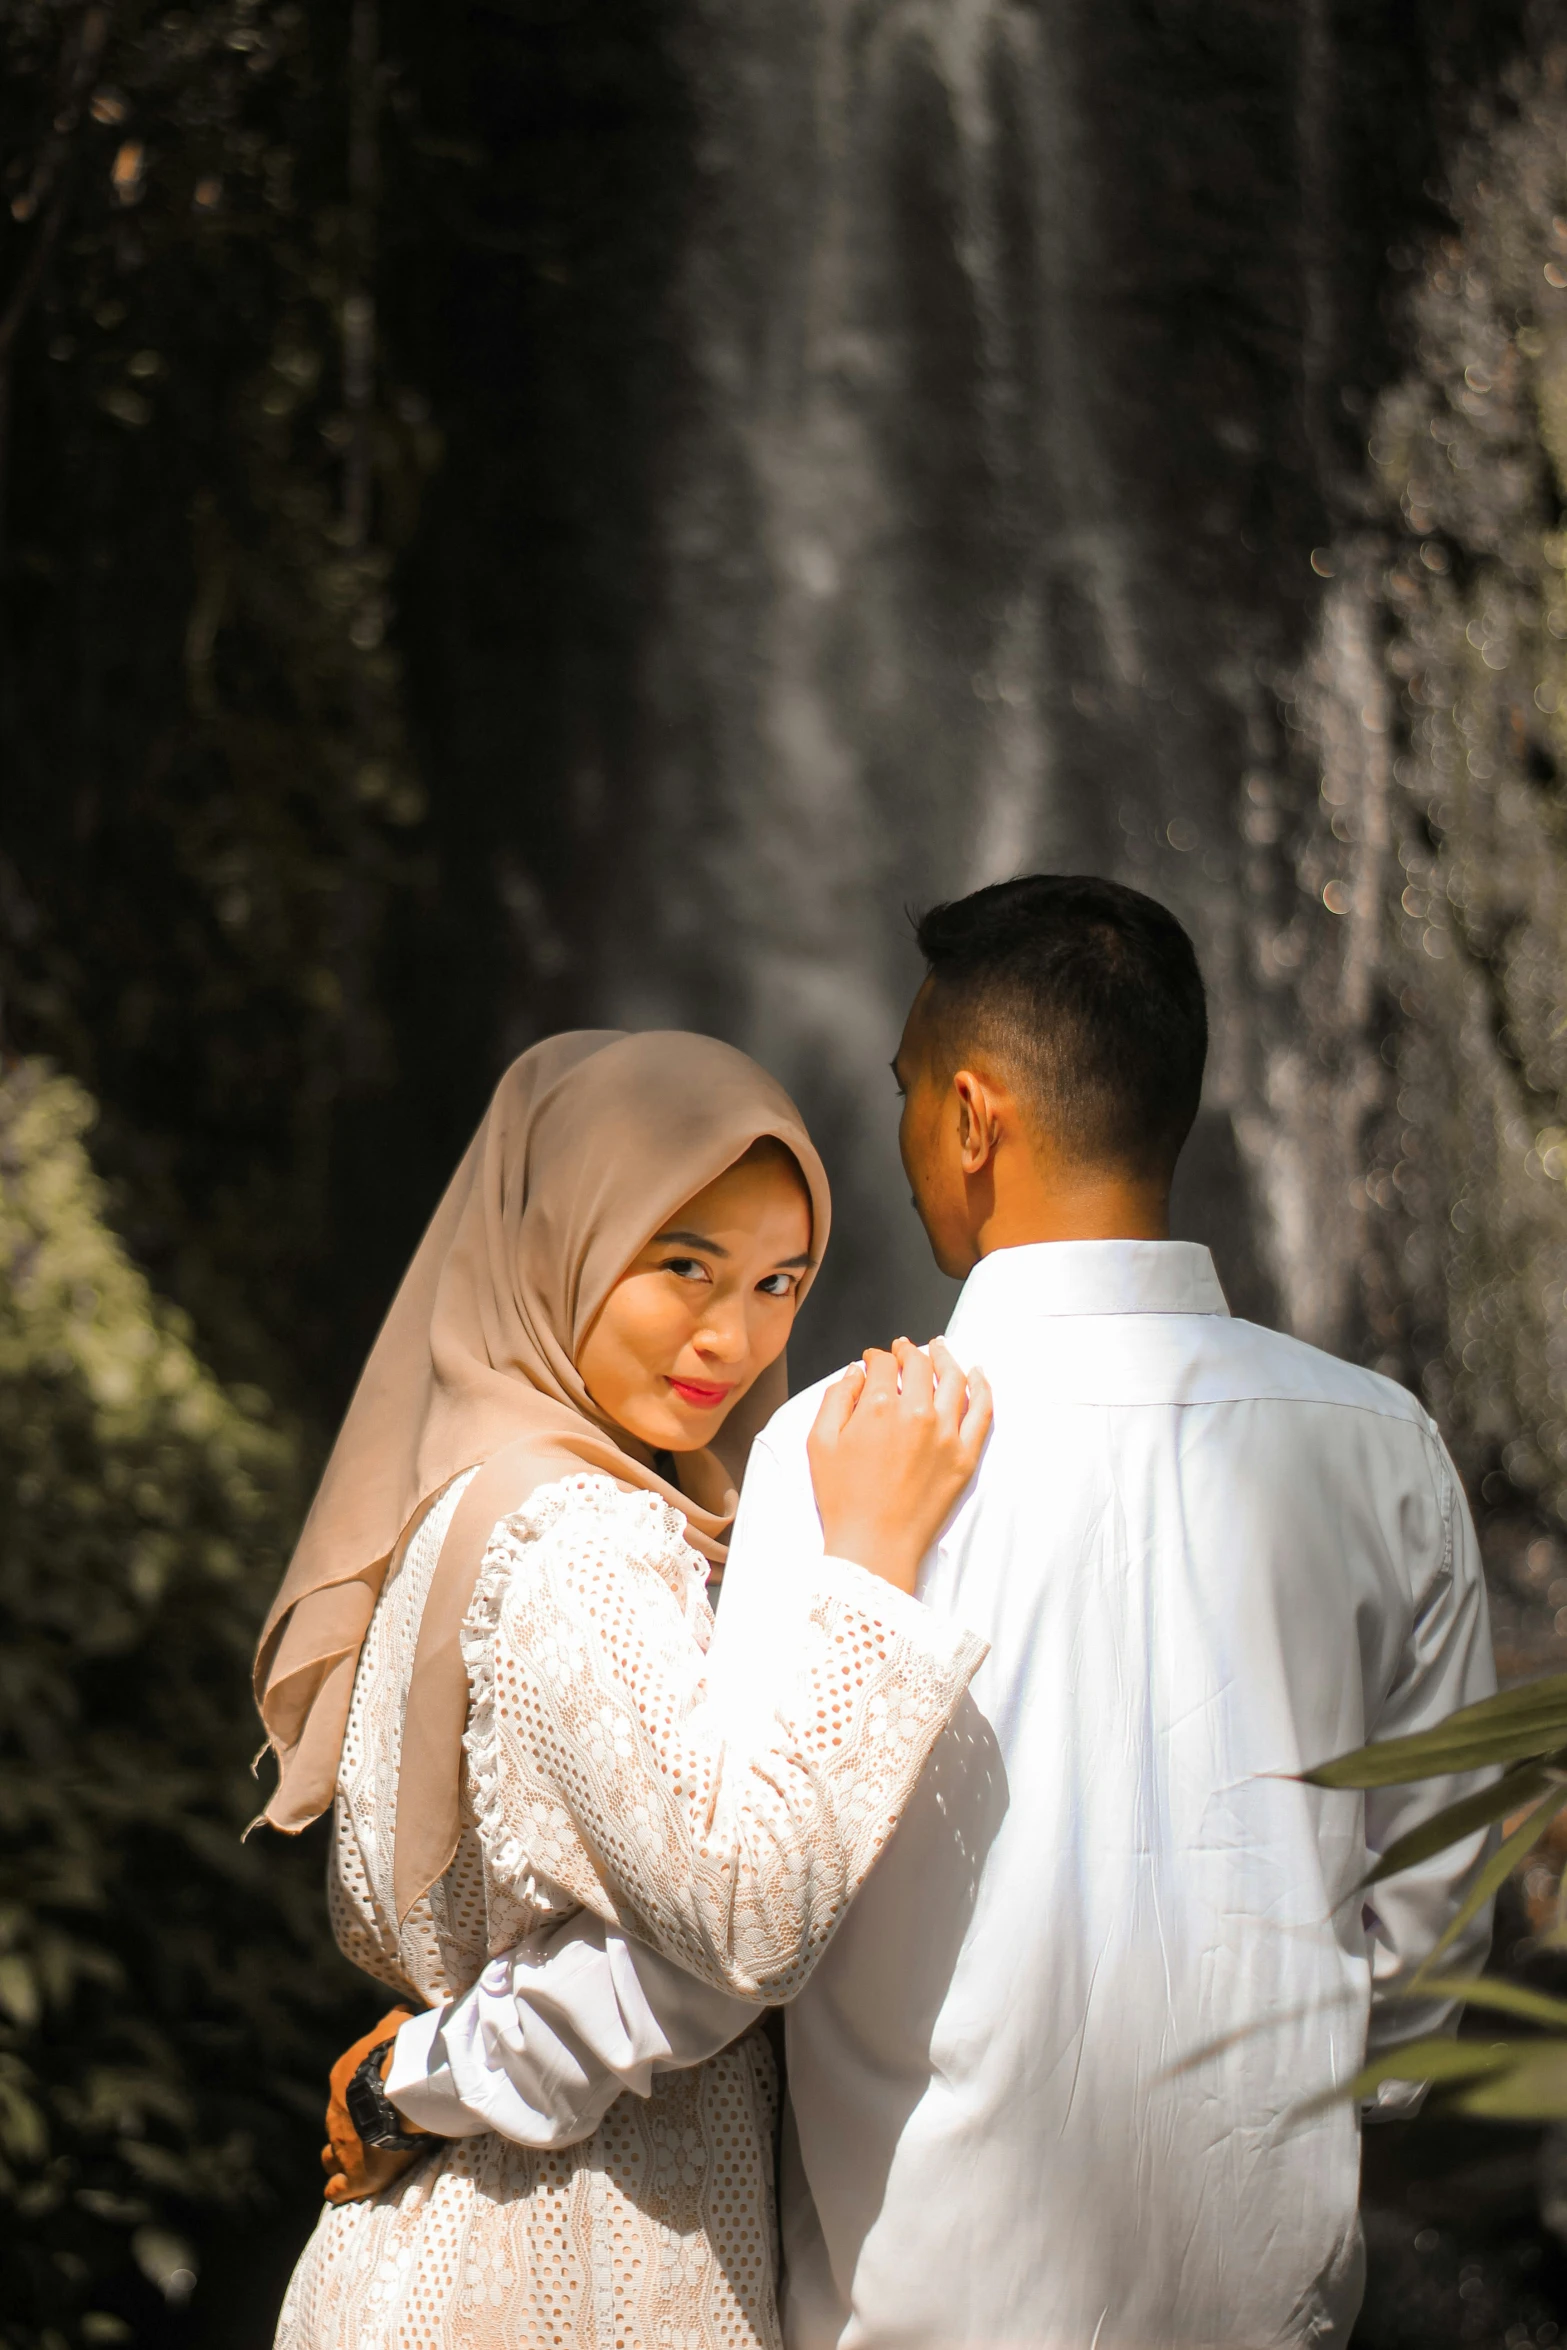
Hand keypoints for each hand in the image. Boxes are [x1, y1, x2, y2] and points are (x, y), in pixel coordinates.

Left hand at [321, 2005, 427, 2205]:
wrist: (400, 2091)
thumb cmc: (400, 2055)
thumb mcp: (396, 2027)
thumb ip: (393, 2022)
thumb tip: (400, 2009)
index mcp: (342, 2078)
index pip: (346, 2089)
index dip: (361, 2095)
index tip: (379, 2097)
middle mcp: (335, 2114)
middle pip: (337, 2124)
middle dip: (350, 2127)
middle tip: (371, 2130)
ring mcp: (343, 2146)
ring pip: (330, 2156)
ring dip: (339, 2159)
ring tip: (355, 2161)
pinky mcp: (356, 2175)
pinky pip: (338, 2188)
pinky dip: (341, 2189)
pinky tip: (343, 2191)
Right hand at [807, 1337, 990, 1593]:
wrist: (875, 1545)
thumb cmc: (843, 1499)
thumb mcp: (820, 1443)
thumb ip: (836, 1398)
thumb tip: (856, 1372)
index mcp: (877, 1406)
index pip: (882, 1364)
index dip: (876, 1357)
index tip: (873, 1360)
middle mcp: (916, 1412)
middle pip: (919, 1365)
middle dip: (909, 1351)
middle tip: (905, 1349)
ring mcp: (946, 1433)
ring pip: (954, 1378)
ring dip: (946, 1357)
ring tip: (940, 1348)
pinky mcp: (965, 1455)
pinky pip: (982, 1410)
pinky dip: (982, 1386)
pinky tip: (977, 1374)